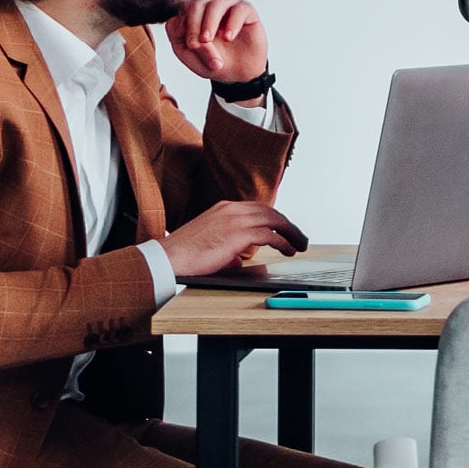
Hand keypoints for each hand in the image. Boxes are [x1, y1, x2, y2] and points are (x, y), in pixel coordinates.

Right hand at [161, 196, 305, 279]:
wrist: (168, 258)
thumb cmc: (184, 254)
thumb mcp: (209, 242)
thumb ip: (227, 246)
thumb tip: (239, 259)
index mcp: (224, 208)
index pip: (258, 208)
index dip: (275, 219)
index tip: (285, 229)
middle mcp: (231, 209)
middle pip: (270, 212)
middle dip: (288, 225)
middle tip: (299, 237)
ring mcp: (235, 220)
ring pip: (274, 220)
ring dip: (291, 233)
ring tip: (299, 245)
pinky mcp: (238, 235)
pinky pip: (270, 235)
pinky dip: (283, 242)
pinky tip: (288, 250)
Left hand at [165, 0, 268, 86]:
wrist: (237, 75)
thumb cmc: (211, 62)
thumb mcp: (188, 55)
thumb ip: (178, 38)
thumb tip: (179, 20)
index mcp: (194, 14)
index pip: (184, 10)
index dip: (185, 26)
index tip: (190, 46)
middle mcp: (211, 6)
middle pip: (197, 3)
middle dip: (195, 24)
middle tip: (198, 43)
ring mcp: (229, 7)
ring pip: (216, 3)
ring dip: (210, 22)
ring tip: (209, 40)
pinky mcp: (247, 11)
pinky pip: (240, 8)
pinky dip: (232, 22)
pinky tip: (228, 38)